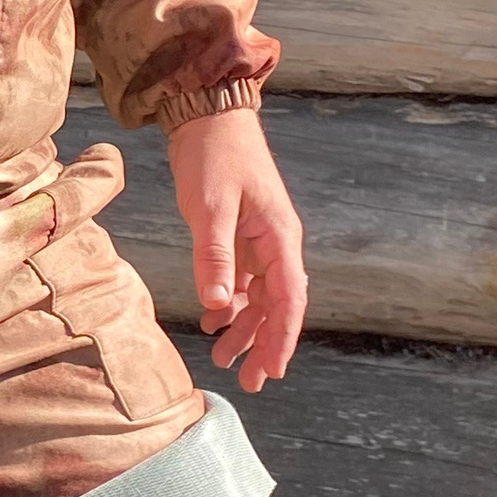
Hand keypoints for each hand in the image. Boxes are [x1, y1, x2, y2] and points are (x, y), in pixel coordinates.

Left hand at [166, 109, 305, 392]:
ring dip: (245, 328)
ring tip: (223, 359)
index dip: (282, 339)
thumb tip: (218, 305)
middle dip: (265, 344)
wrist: (207, 114)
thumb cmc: (214, 155)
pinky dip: (229, 303)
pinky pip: (242, 279)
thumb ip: (214, 256)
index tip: (273, 371)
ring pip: (259, 296)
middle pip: (278, 305)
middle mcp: (277, 242)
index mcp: (280, 237)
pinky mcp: (241, 234)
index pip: (289, 300)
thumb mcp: (210, 208)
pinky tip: (212, 322)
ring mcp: (260, 239)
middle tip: (251, 381)